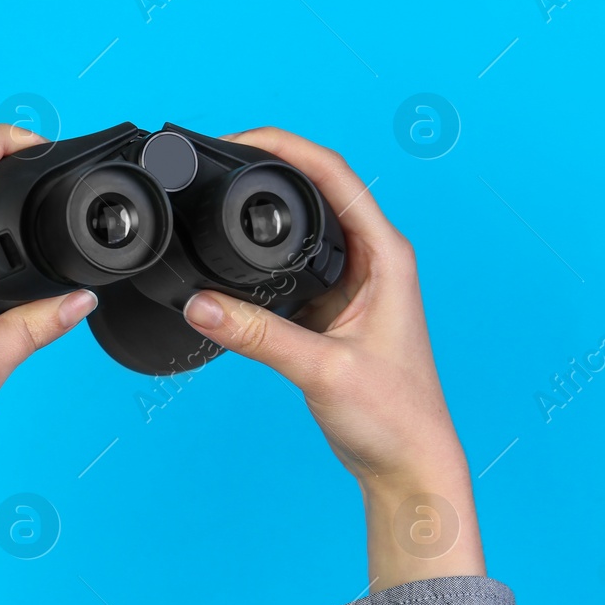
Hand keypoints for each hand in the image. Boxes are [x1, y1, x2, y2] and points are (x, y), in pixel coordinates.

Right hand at [180, 127, 484, 590]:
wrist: (407, 465)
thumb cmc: (394, 417)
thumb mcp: (321, 370)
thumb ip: (257, 335)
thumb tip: (197, 303)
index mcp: (385, 255)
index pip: (334, 175)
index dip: (286, 148)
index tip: (238, 139)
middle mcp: (373, 260)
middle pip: (316, 188)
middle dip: (266, 166)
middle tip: (216, 159)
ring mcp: (351, 283)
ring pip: (301, 227)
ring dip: (263, 210)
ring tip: (215, 193)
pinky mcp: (330, 309)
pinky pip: (289, 265)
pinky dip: (258, 254)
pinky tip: (228, 257)